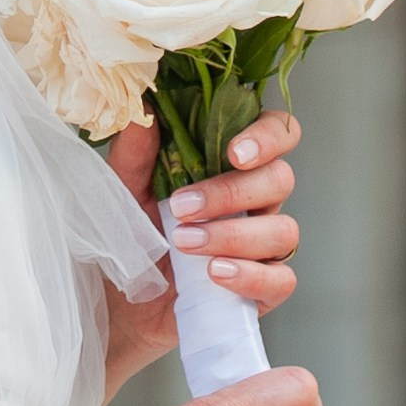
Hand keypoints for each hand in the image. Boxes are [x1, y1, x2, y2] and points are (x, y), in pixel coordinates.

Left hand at [101, 107, 301, 395]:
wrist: (122, 300)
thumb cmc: (132, 233)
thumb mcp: (123, 188)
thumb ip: (135, 150)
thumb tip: (143, 105)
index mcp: (230, 165)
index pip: (276, 134)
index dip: (268, 137)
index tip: (235, 152)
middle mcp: (256, 200)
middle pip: (280, 179)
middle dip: (231, 192)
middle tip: (180, 207)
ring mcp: (263, 245)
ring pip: (283, 230)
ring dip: (233, 236)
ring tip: (185, 244)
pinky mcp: (262, 288)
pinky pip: (281, 280)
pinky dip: (250, 276)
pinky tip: (215, 274)